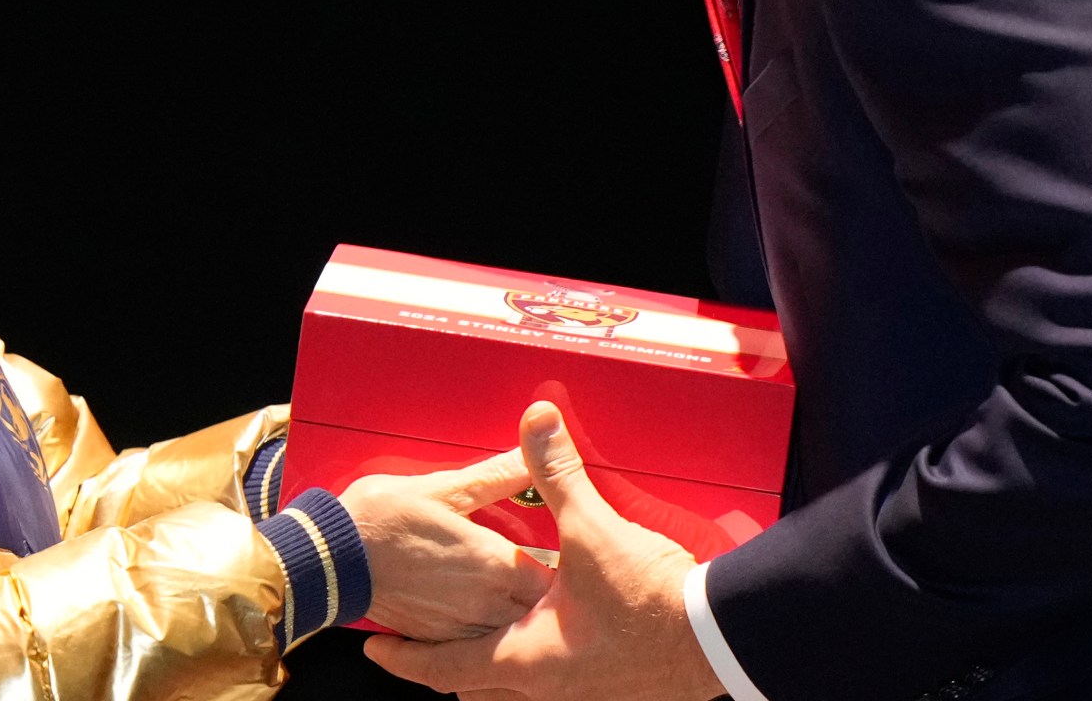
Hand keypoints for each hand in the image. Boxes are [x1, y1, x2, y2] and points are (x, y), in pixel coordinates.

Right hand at [338, 449, 552, 640]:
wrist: (329, 559)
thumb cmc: (380, 520)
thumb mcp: (441, 488)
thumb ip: (493, 476)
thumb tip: (528, 455)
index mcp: (493, 563)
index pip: (552, 576)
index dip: (560, 567)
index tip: (561, 554)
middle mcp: (484, 602)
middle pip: (535, 609)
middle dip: (542, 595)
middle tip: (542, 577)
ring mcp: (460, 627)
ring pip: (508, 631)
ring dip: (514, 615)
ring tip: (512, 597)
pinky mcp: (436, 640)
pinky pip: (476, 646)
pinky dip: (484, 632)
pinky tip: (476, 613)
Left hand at [363, 403, 725, 699]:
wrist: (716, 639)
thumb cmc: (651, 602)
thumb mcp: (593, 531)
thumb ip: (557, 473)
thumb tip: (536, 419)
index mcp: (522, 661)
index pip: (442, 669)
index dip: (404, 657)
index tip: (375, 648)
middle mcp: (542, 687)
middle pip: (472, 684)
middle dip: (443, 661)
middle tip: (418, 634)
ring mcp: (575, 693)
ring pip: (511, 687)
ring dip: (488, 658)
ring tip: (472, 629)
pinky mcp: (604, 688)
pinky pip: (548, 679)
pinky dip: (527, 656)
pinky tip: (539, 629)